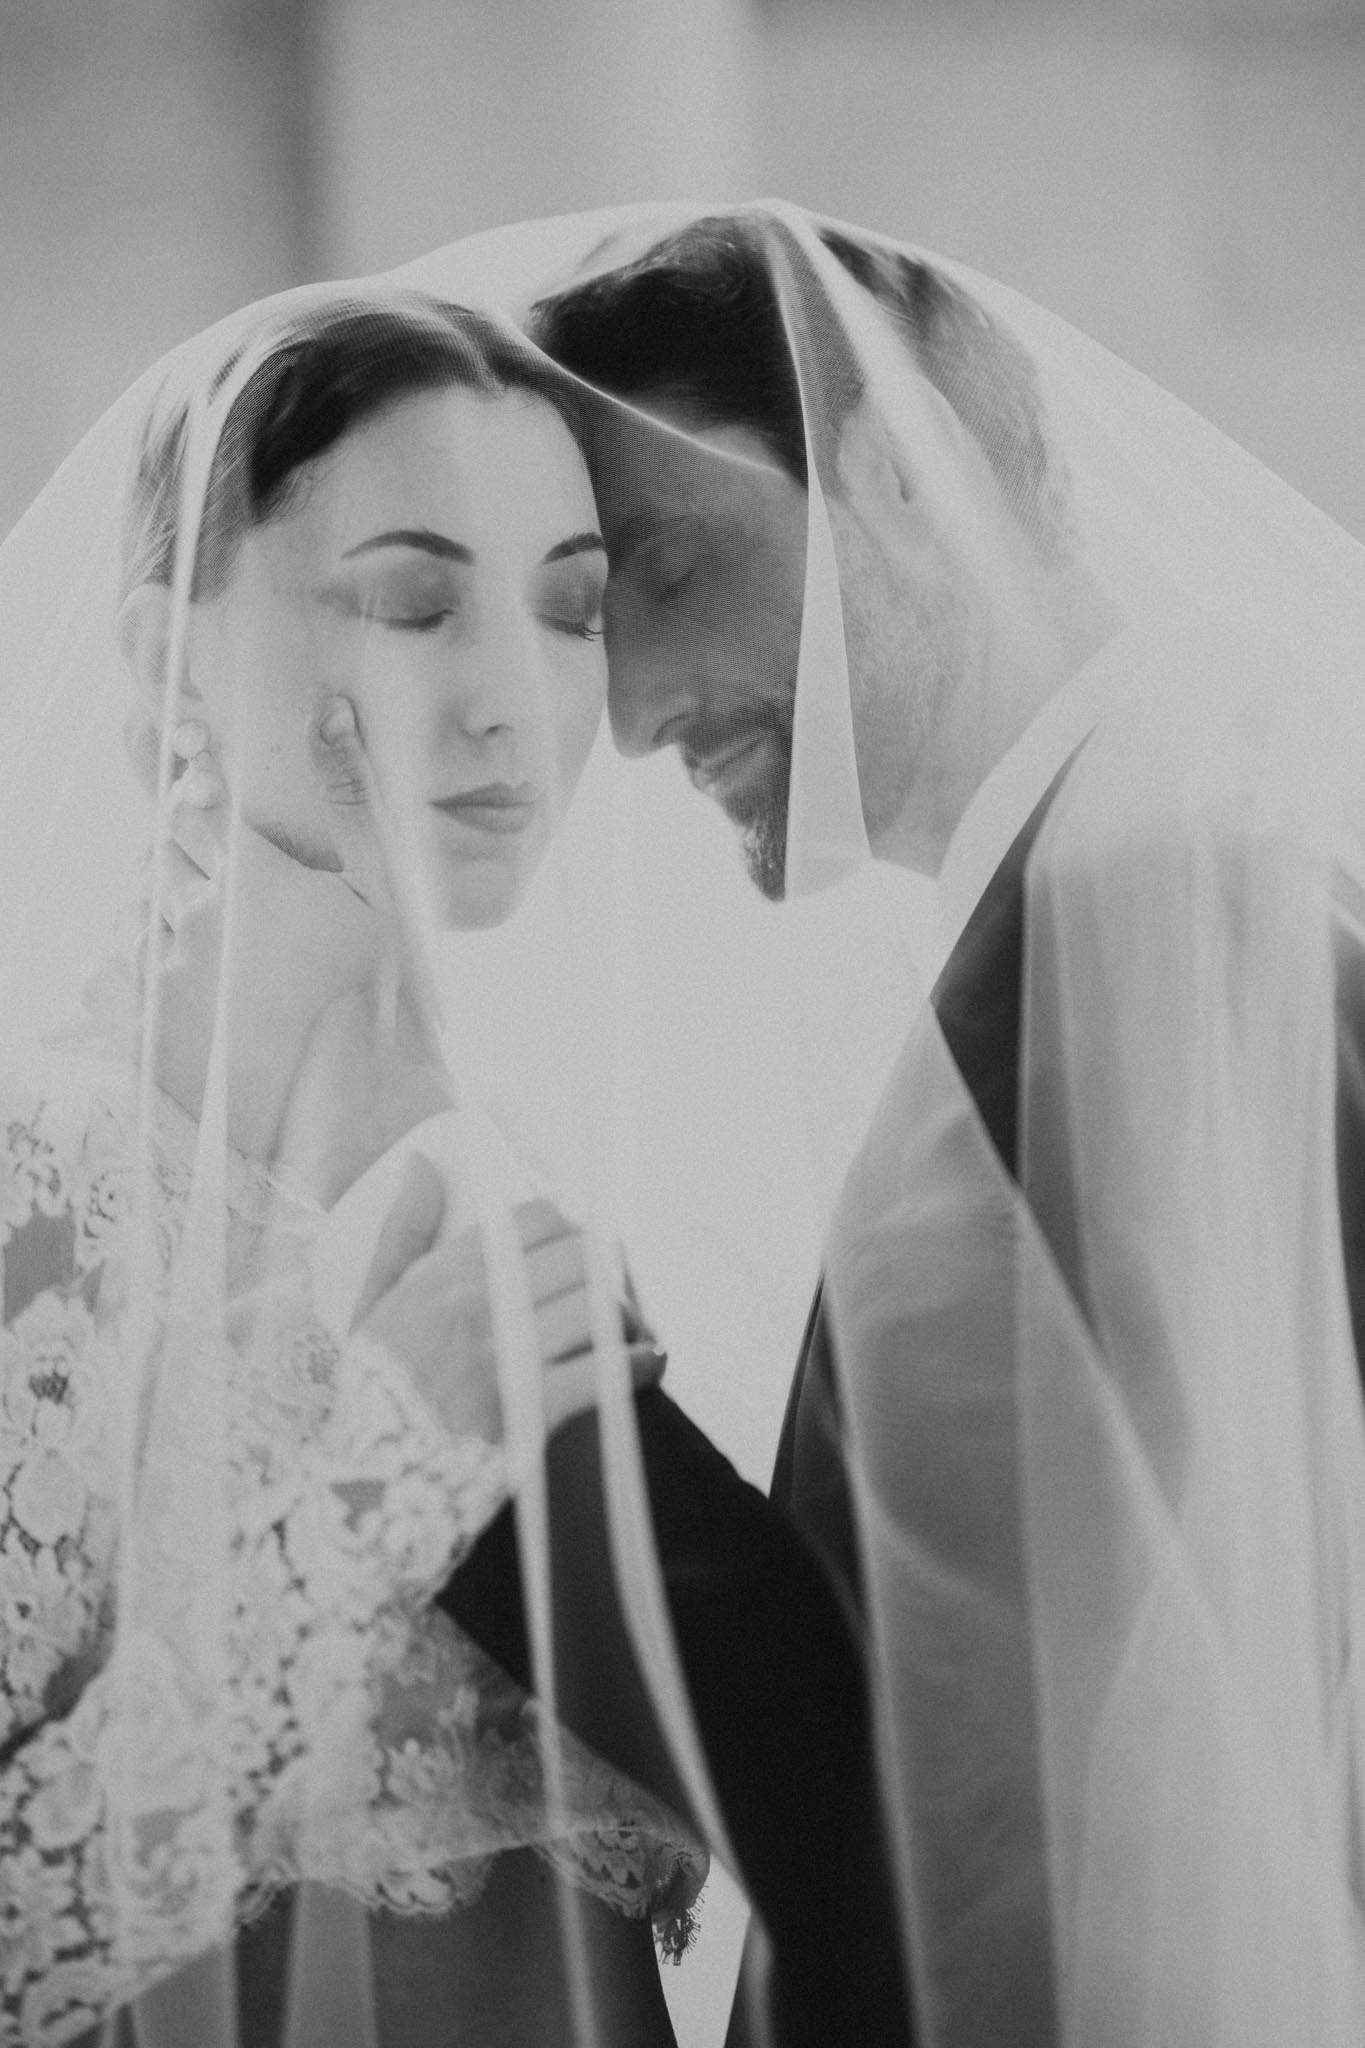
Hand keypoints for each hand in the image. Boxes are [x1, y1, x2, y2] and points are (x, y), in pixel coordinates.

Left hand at [148, 707, 388, 1159]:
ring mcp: (165, 979)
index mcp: (255, 877)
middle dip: (192, 866)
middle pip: (162, 857)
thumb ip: (349, 799)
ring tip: (215, 952)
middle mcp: (198, 919)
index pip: (196, 806)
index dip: (204, 801)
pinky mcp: (144, 1033)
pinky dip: (136, 972)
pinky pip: (108, 976)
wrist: (362, 1123)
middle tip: (239, 901)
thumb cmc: (386, 1005)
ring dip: (163, 918)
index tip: (215, 804)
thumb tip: (333, 712)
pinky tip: (185, 992)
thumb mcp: (383, 895)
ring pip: (134, 912)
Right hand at [351, 1157, 666, 1445]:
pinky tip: (648, 1364)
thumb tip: (423, 1163)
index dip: (571, 1231)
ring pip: (598, 1305)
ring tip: (633, 1332)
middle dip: (609, 1271)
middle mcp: (476, 1308)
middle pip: (580, 1255)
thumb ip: (402, 1231)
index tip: (578, 1257)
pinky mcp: (529, 1412)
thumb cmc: (371, 1395)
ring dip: (628, 1317)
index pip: (534, 1219)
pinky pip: (606, 1371)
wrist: (363, 1488)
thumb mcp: (370, 1305)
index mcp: (443, 1277)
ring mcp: (505, 1359)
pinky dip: (640, 1364)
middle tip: (616, 1294)